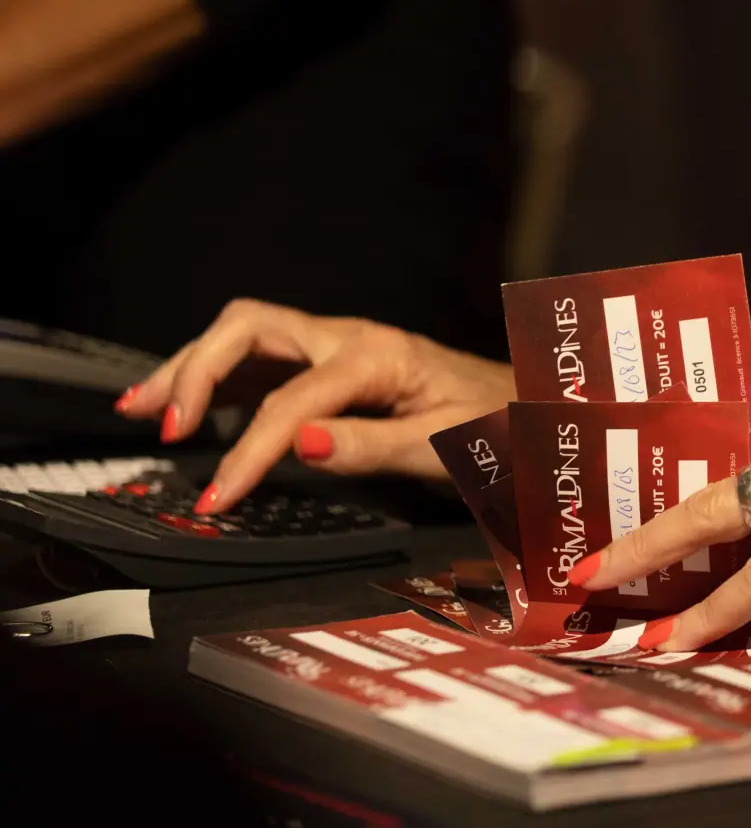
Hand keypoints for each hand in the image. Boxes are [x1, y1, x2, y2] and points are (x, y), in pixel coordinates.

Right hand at [117, 298, 513, 512]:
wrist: (533, 405)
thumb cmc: (500, 426)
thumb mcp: (446, 446)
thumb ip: (370, 445)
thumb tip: (299, 445)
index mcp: (376, 355)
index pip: (289, 403)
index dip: (246, 452)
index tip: (217, 497)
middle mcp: (350, 337)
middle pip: (248, 330)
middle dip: (196, 373)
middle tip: (164, 427)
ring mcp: (339, 345)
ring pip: (246, 337)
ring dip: (190, 367)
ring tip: (139, 406)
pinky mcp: (335, 362)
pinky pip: (263, 357)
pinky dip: (217, 375)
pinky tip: (185, 402)